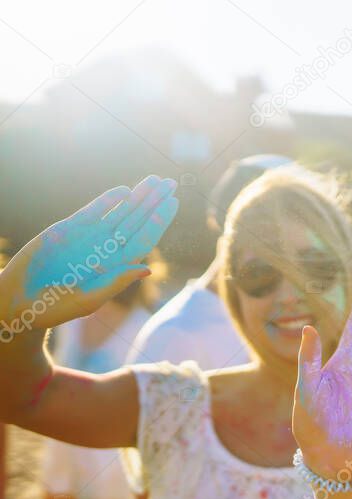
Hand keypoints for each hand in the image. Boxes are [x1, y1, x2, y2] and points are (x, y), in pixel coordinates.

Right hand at [0, 176, 177, 331]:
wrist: (21, 299)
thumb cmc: (56, 307)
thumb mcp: (90, 298)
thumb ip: (117, 282)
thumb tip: (147, 269)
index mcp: (118, 265)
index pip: (145, 238)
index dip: (160, 220)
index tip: (173, 202)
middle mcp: (108, 249)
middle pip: (137, 220)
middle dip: (154, 202)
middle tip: (171, 183)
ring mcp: (90, 237)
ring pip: (120, 212)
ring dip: (137, 196)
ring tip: (154, 180)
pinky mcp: (69, 228)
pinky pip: (94, 211)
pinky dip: (109, 200)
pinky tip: (125, 191)